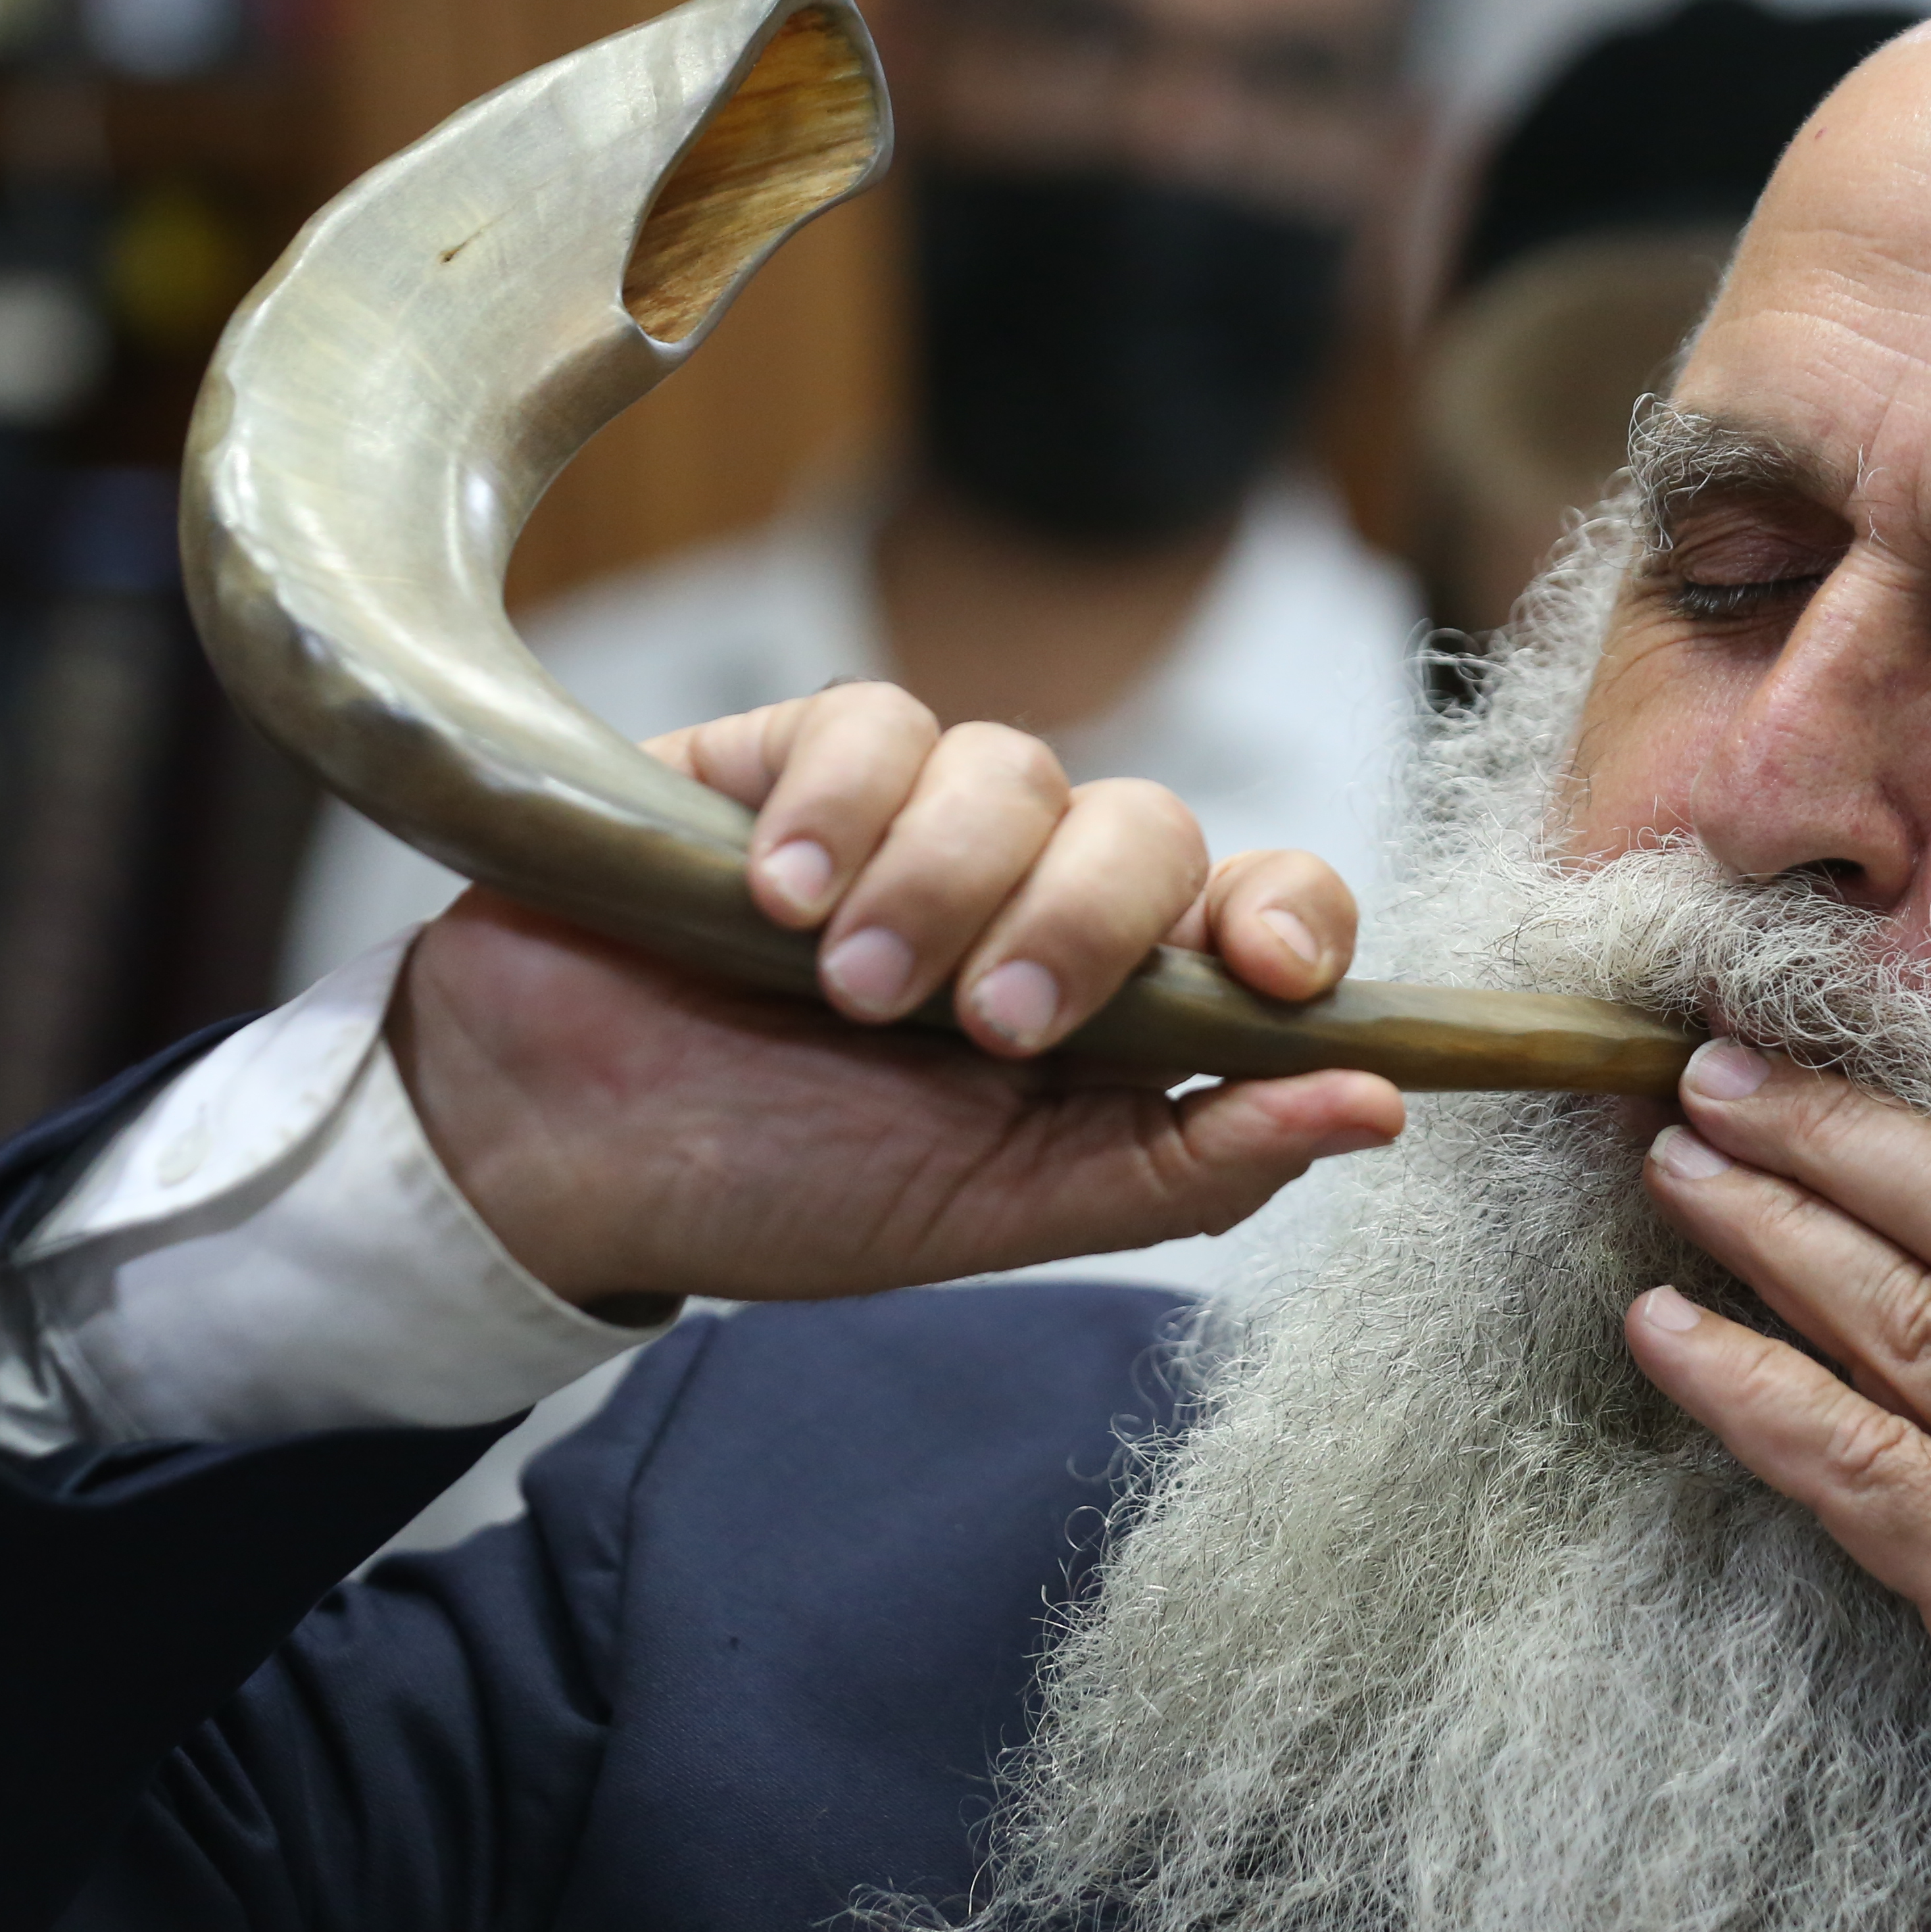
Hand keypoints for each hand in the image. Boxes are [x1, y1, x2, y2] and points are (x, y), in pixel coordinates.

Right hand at [389, 684, 1405, 1311]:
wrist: (550, 1154)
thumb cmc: (777, 1190)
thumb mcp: (997, 1214)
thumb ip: (1188, 1166)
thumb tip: (1380, 1111)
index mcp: (1108, 1004)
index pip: (1259, 910)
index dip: (1289, 916)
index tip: (1265, 968)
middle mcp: (1030, 894)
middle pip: (1146, 827)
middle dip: (1080, 922)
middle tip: (978, 1023)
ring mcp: (916, 820)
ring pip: (1015, 766)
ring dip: (939, 882)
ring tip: (842, 986)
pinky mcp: (794, 757)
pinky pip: (874, 717)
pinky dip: (840, 805)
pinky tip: (773, 893)